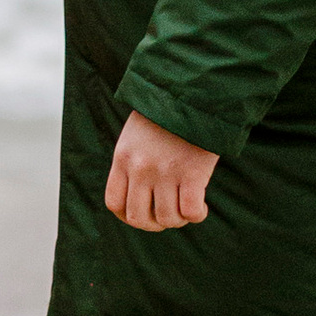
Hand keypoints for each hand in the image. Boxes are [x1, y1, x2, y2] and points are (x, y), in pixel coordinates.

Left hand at [105, 112, 218, 232]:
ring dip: (178, 220)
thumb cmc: (167, 113)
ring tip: (185, 209)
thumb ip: (134, 160)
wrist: (193, 92)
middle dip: (154, 224)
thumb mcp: (137, 134)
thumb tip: (142, 193)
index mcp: (123, 158)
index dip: (127, 216)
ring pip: (167, 218)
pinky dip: (197, 215)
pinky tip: (201, 206)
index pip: (114, 203)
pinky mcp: (192, 173)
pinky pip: (191, 212)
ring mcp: (166, 172)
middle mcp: (140, 169)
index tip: (143, 213)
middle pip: (138, 218)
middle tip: (167, 215)